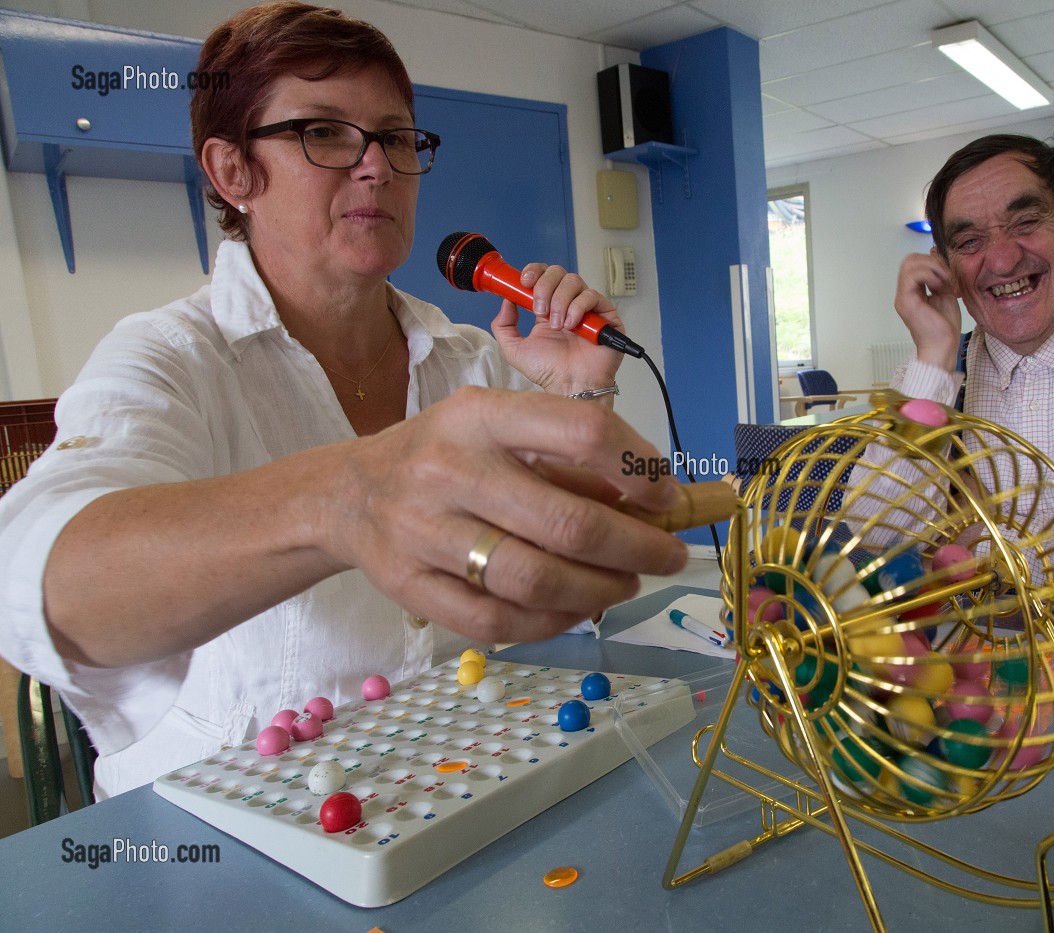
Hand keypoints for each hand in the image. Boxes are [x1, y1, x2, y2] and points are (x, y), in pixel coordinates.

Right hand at [323, 387, 687, 642]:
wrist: (348, 494)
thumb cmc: (445, 455)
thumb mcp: (497, 426)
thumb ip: (564, 456)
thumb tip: (651, 498)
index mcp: (481, 416)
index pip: (582, 432)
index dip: (640, 469)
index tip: (667, 496)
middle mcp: (450, 470)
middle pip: (568, 523)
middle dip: (637, 547)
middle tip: (668, 556)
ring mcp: (426, 534)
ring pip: (537, 581)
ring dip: (602, 590)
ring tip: (627, 583)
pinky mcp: (413, 590)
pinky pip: (499, 623)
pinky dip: (554, 624)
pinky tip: (578, 610)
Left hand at [492, 264, 623, 395]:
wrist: (570, 385)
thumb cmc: (549, 372)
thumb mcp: (514, 350)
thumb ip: (504, 325)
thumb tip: (507, 300)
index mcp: (547, 308)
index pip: (542, 275)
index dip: (534, 271)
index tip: (524, 282)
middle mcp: (567, 304)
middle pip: (557, 272)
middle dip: (544, 287)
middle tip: (540, 310)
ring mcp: (587, 308)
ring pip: (573, 281)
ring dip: (560, 301)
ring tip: (558, 326)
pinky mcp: (605, 314)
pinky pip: (592, 296)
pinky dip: (578, 308)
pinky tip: (572, 326)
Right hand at [894, 251, 963, 370]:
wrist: (943, 346)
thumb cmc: (944, 328)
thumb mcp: (945, 295)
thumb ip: (939, 278)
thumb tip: (937, 260)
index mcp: (912, 292)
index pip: (914, 263)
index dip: (932, 262)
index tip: (947, 274)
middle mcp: (904, 293)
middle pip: (908, 260)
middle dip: (930, 261)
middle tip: (945, 275)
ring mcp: (903, 297)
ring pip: (909, 264)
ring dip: (931, 267)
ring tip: (943, 280)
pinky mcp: (906, 301)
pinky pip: (912, 275)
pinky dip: (929, 274)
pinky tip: (939, 285)